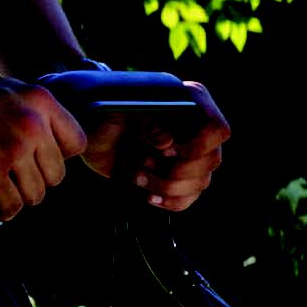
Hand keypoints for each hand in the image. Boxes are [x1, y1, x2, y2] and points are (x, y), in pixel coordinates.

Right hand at [0, 79, 85, 218]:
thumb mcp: (6, 93)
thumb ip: (36, 114)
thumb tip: (60, 146)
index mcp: (39, 100)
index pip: (77, 143)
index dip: (58, 157)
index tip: (37, 160)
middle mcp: (31, 122)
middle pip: (57, 175)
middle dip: (34, 181)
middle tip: (11, 178)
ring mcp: (12, 148)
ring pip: (37, 194)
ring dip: (16, 197)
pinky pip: (12, 207)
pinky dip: (1, 210)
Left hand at [83, 77, 229, 212]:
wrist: (89, 131)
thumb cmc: (101, 113)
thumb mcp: (117, 109)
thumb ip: (143, 119)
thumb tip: (166, 141)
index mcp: (190, 104)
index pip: (217, 129)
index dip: (198, 145)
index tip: (167, 150)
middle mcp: (196, 130)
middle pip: (211, 160)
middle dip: (176, 170)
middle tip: (145, 163)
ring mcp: (190, 156)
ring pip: (201, 183)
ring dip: (167, 186)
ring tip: (137, 176)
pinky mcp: (179, 178)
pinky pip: (189, 198)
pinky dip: (170, 202)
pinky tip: (149, 196)